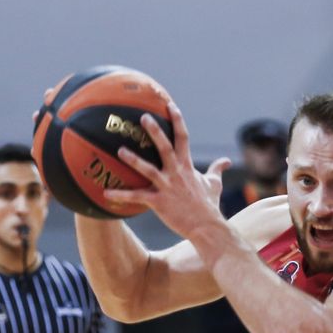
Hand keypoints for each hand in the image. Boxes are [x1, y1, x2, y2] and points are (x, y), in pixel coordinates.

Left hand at [103, 98, 231, 242]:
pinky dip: (121, 195)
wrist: (207, 228)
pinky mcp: (159, 202)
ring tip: (119, 150)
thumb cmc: (209, 206)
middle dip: (154, 131)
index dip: (177, 119)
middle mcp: (177, 173)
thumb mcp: (214, 184)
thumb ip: (217, 170)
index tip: (170, 105)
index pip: (183, 137)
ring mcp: (167, 187)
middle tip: (142, 117)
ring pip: (147, 169)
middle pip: (164, 147)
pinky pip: (137, 197)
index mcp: (188, 166)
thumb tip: (226, 161)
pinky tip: (106, 193)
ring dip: (133, 159)